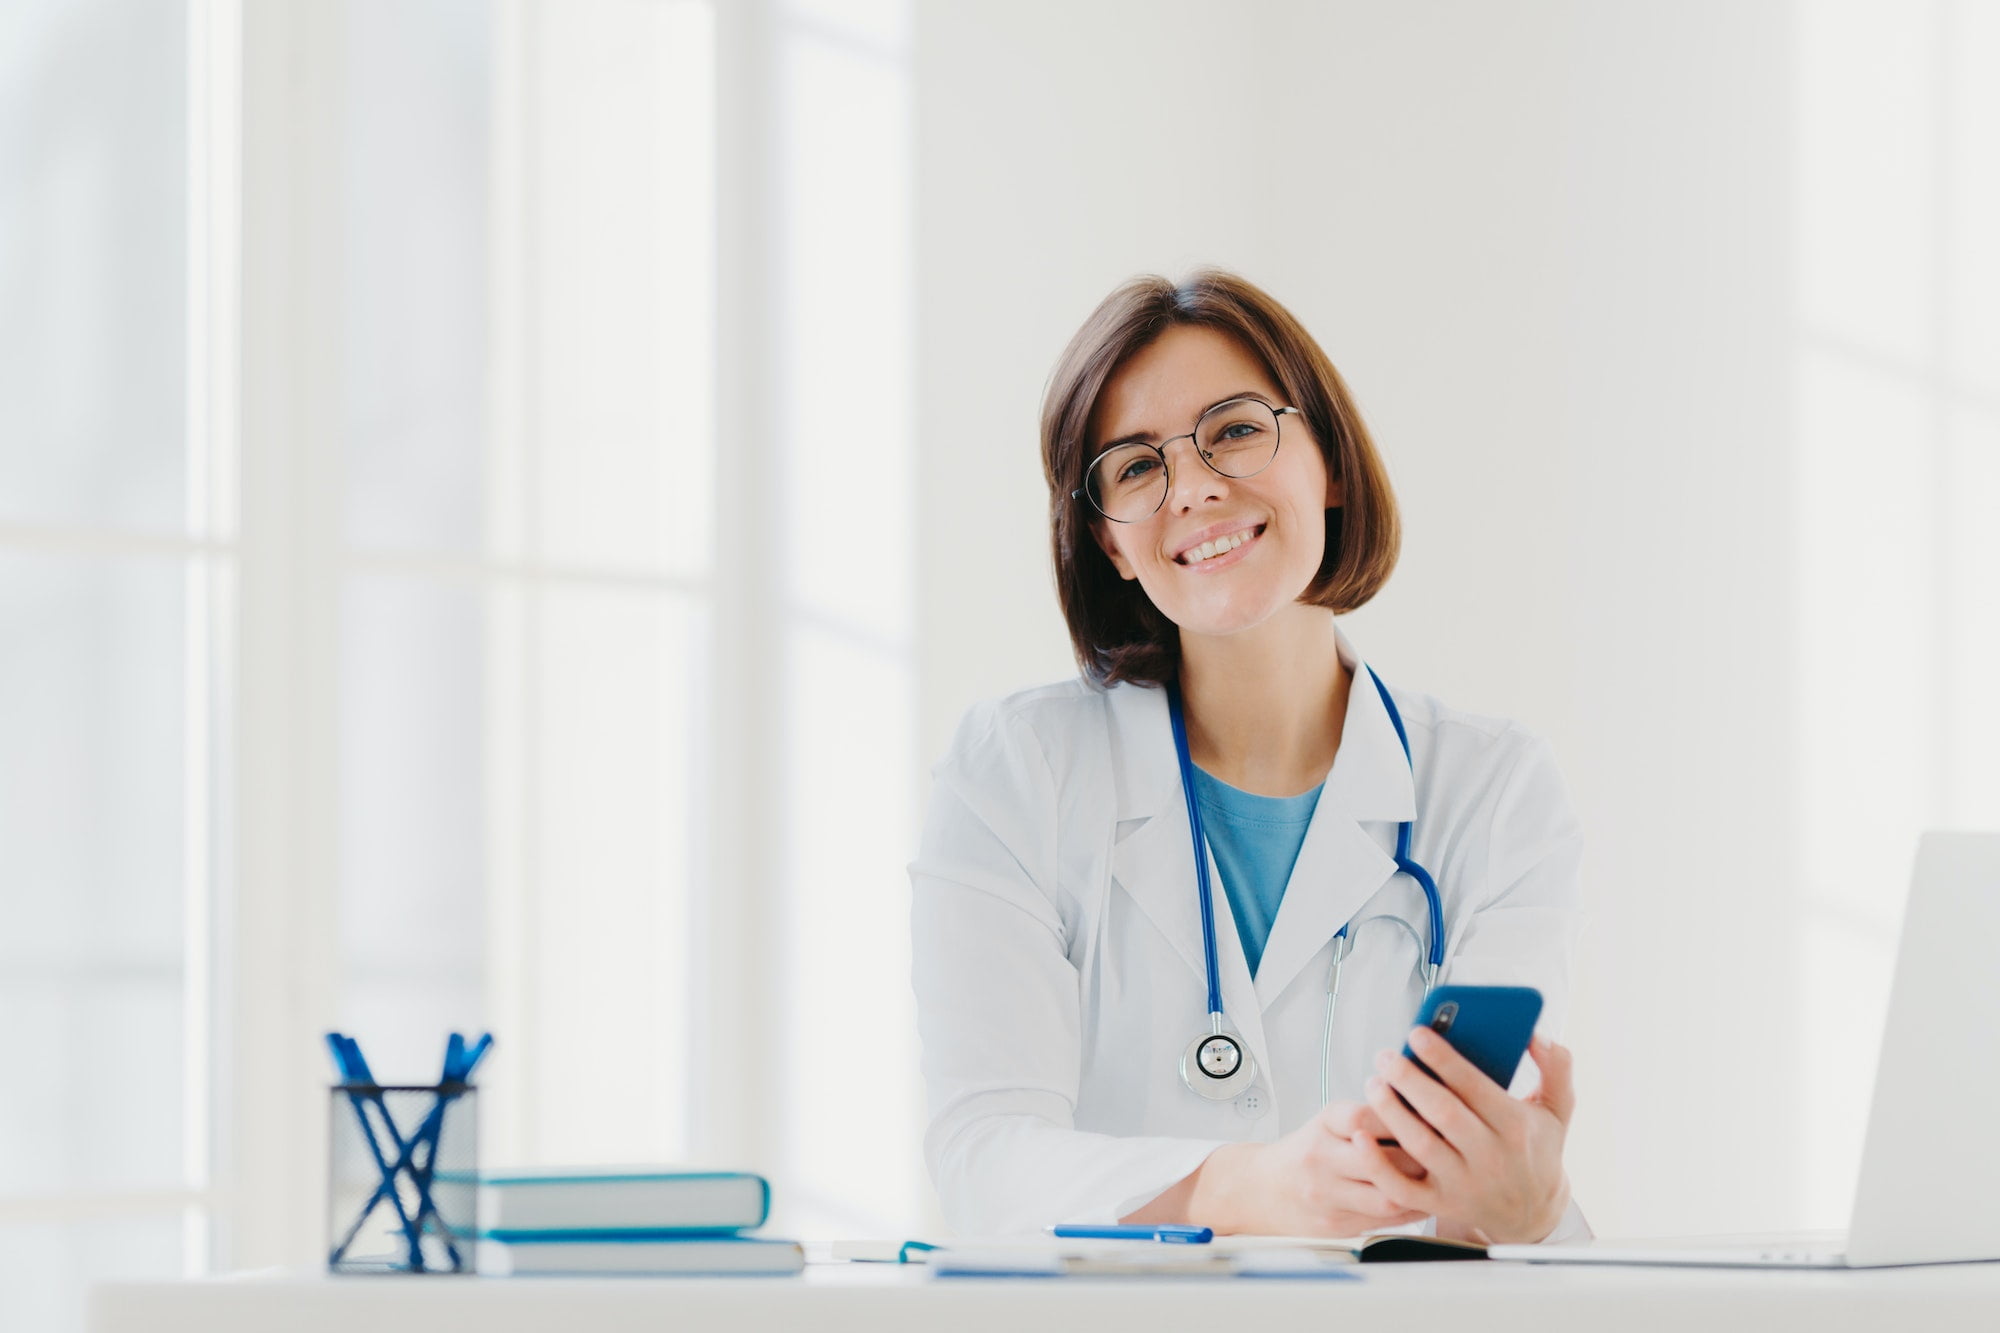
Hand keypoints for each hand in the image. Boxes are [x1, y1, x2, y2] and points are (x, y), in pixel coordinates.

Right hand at [1188, 1099, 1431, 1236]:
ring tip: (1438, 1179)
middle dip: (1419, 1156)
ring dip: (1418, 1188)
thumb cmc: (1304, 1152)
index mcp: (1325, 1123)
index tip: (1429, 1115)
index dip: (1404, 1117)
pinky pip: (1384, 1220)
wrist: (1262, 1189)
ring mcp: (1327, 1193)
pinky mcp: (1335, 1223)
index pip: (1368, 1116)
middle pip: (1381, 1159)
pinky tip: (1423, 1201)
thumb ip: (1368, 1117)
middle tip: (1446, 1152)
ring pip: (1386, 1194)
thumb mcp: (1329, 1122)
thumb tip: (1421, 1108)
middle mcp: (1321, 1157)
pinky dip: (1409, 1210)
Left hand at [1346, 1029, 1574, 1243]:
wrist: (1533, 1214)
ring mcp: (1464, 1183)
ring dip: (1391, 1112)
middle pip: (1442, 1114)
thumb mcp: (1558, 1109)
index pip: (1474, 1086)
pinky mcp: (1441, 1204)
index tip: (1417, 1033)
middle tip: (1385, 1056)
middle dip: (1409, 1080)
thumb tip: (1535, 1035)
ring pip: (1420, 1146)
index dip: (1443, 1058)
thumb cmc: (1537, 1150)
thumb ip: (1556, 1067)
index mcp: (1515, 1126)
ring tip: (1373, 1083)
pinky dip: (1377, 1164)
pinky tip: (1360, 1136)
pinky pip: (1402, 1188)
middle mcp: (1490, 1156)